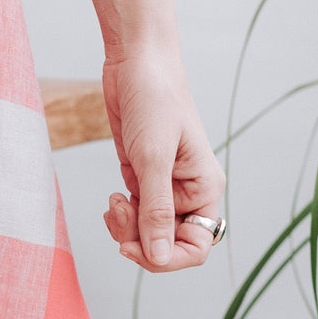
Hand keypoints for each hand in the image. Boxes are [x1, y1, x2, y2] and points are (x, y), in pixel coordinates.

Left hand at [100, 42, 225, 270]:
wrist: (136, 61)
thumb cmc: (155, 99)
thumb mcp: (153, 158)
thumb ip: (155, 211)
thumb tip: (160, 256)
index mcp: (205, 189)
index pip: (197, 246)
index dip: (167, 257)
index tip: (136, 248)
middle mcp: (188, 193)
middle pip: (168, 244)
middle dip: (140, 241)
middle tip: (118, 217)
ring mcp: (163, 187)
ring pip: (147, 232)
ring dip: (126, 228)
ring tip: (113, 203)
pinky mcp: (141, 178)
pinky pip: (133, 215)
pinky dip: (119, 215)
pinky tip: (112, 199)